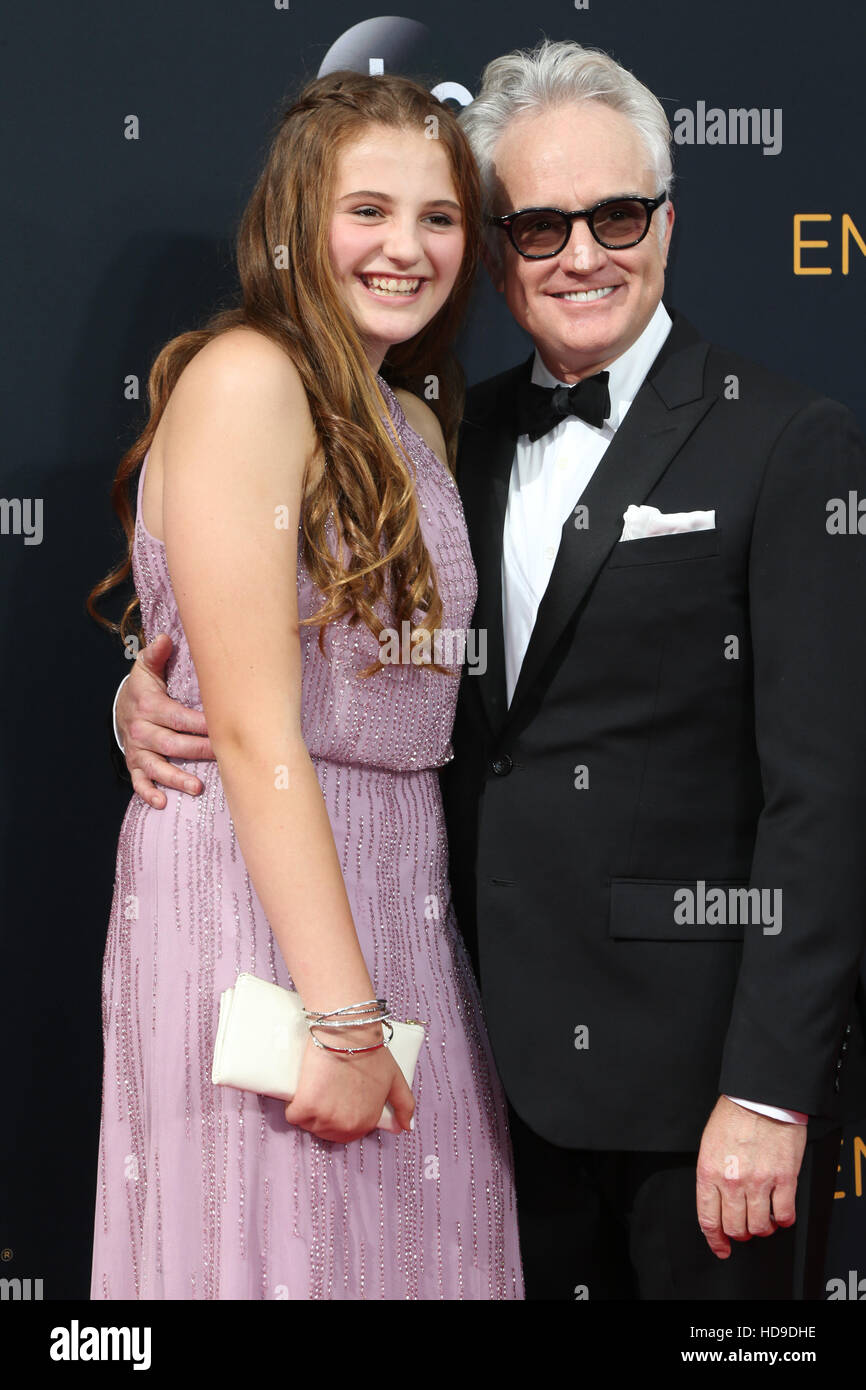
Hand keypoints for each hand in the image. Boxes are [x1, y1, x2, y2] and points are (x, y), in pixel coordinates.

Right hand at [118, 633, 214, 807]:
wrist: (122, 706)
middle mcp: (142, 730)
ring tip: (197, 787)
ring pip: (157, 766)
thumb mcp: (147, 668)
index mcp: (149, 705)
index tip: (222, 728)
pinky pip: (139, 781)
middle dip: (198, 750)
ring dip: (176, 778)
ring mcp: (138, 750)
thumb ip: (156, 655)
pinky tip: (162, 803)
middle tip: (222, 756)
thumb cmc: (145, 687)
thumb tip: (165, 639)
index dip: (200, 724)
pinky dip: (148, 793)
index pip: (178, 717)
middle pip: (173, 743)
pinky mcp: (135, 764)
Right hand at [284, 1027, 414, 1142]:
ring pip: (308, 1124)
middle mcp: (346, 1126)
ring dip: (307, 1112)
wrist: (348, 1032)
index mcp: (366, 1122)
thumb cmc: (371, 1050)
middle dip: (323, 1117)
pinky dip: (293, 1107)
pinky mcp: (305, 1106)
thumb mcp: (395, 1078)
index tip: (336, 1099)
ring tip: (313, 1089)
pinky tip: (300, 1092)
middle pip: (326, 1132)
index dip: (340, 1115)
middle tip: (323, 1093)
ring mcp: (325, 1118)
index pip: (346, 1132)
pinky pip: (293, 1116)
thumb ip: (404, 1104)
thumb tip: (405, 1127)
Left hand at [695, 1096, 807, 1258]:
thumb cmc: (734, 1115)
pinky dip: (783, 1220)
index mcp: (709, 1171)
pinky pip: (784, 1215)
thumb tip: (716, 1202)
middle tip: (744, 1227)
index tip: (721, 1247)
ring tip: (763, 1218)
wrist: (761, 1096)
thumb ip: (711, 1175)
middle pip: (735, 1228)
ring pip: (759, 1227)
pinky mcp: (784, 1179)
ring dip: (762, 1228)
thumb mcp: (709, 1145)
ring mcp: (759, 1181)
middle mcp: (732, 1181)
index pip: (708, 1219)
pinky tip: (781, 1212)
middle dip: (739, 1233)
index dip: (715, 1240)